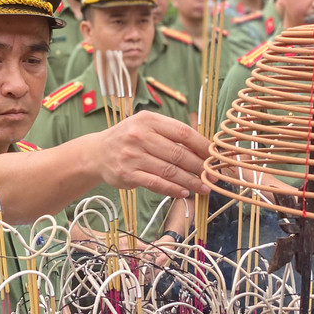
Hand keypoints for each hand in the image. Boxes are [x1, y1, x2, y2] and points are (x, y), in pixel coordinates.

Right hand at [96, 112, 210, 198]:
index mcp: (148, 120)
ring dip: (190, 181)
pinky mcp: (127, 174)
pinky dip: (172, 189)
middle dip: (200, 167)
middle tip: (214, 177)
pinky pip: (156, 183)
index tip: (216, 157)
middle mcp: (139, 136)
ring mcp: (132, 156)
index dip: (203, 146)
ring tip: (204, 188)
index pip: (183, 133)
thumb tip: (205, 149)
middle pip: (178, 153)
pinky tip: (184, 192)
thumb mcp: (146, 126)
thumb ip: (171, 134)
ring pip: (169, 171)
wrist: (97, 152)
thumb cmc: (129, 139)